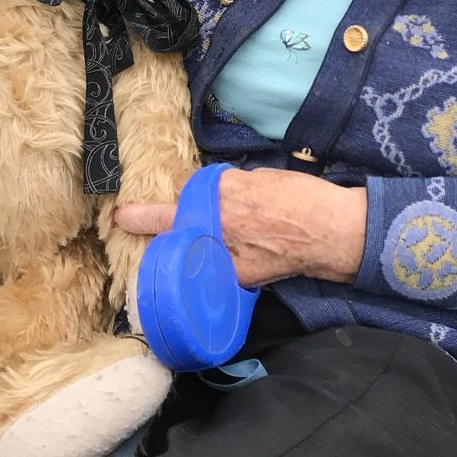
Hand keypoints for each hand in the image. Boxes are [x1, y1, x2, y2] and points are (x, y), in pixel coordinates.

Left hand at [114, 168, 367, 286]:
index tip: (124, 214)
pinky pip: (214, 274)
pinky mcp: (240, 276)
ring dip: (179, 252)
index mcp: (228, 193)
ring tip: (160, 254)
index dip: (150, 210)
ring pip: (191, 254)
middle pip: (176, 226)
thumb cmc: (303, 198)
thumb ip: (233, 188)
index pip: (182, 198)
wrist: (331, 231)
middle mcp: (222, 222)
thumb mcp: (263, 179)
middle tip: (125, 220)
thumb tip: (218, 195)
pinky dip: (208, 272)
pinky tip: (203, 272)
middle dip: (149, 224)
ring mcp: (230, 253)